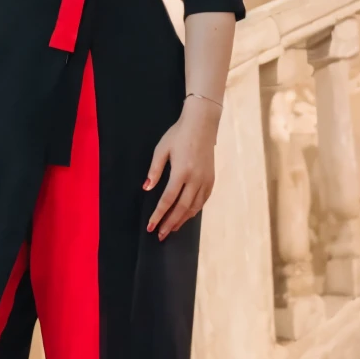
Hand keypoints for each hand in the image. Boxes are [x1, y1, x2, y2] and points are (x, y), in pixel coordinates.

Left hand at [144, 98, 217, 239]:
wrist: (202, 124)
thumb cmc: (178, 135)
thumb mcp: (161, 149)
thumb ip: (154, 170)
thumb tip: (147, 188)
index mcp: (181, 172)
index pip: (168, 199)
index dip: (159, 215)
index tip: (151, 226)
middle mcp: (195, 179)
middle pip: (182, 208)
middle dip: (170, 223)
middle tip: (161, 234)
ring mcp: (206, 179)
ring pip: (195, 207)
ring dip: (183, 220)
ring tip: (172, 228)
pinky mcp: (212, 178)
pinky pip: (203, 200)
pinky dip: (195, 210)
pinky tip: (187, 215)